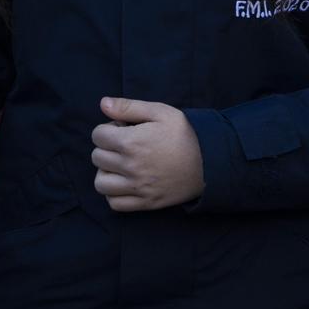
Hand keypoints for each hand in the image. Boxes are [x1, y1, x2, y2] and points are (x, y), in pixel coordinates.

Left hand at [90, 97, 204, 211]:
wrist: (211, 162)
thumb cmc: (185, 134)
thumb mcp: (161, 112)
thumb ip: (129, 107)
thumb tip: (103, 104)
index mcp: (131, 142)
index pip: (97, 135)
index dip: (108, 129)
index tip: (123, 130)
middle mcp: (130, 166)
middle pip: (97, 157)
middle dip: (106, 148)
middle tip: (125, 145)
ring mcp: (137, 187)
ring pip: (101, 183)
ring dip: (106, 172)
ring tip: (120, 165)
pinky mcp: (146, 202)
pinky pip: (115, 203)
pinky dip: (114, 194)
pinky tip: (124, 183)